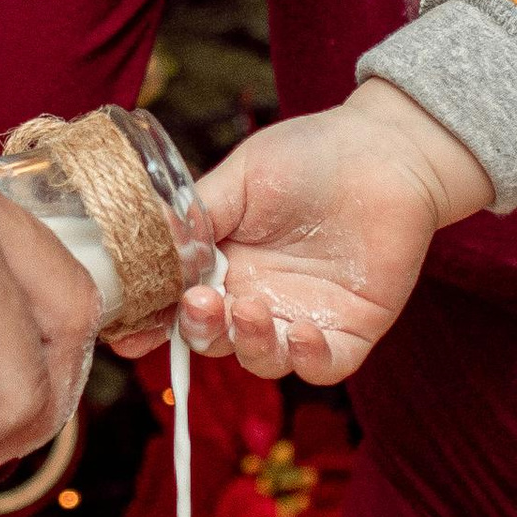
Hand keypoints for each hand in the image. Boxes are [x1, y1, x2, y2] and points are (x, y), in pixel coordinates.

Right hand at [170, 81, 491, 384]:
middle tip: (199, 302)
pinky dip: (308, 361)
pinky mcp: (352, 330)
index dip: (152, 326)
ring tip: (248, 308)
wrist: (388, 149)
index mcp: (223, 266)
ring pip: (263, 360)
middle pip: (215, 339)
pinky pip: (324, 366)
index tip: (129, 333)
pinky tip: (301, 332)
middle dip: (199, 330)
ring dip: (248, 345)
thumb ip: (196, 216)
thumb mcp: (242, 179)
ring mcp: (303, 318)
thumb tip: (145, 239)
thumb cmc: (313, 155)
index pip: (178, 309)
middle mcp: (257, 298)